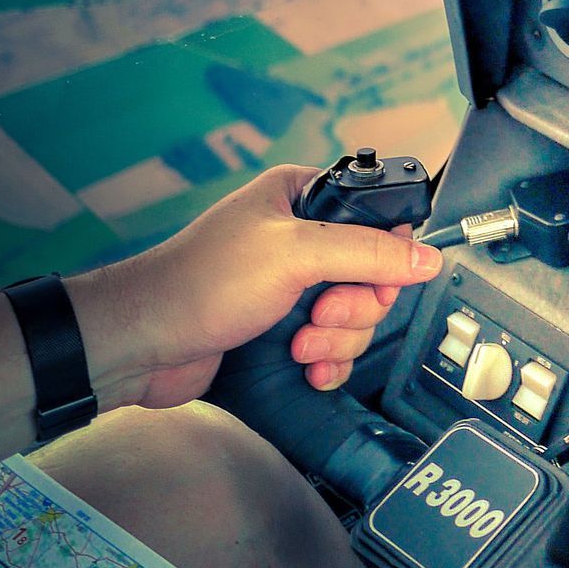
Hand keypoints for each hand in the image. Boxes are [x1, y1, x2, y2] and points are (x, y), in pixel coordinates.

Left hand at [67, 165, 442, 410]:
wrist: (141, 345)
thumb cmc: (198, 283)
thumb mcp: (294, 255)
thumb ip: (368, 253)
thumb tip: (426, 257)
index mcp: (301, 199)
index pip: (376, 220)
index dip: (384, 257)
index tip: (367, 281)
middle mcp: (299, 240)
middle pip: (372, 276)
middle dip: (352, 308)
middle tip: (319, 315)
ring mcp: (291, 287)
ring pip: (355, 317)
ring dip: (336, 341)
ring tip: (299, 346)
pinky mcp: (282, 329)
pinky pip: (334, 347)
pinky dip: (327, 362)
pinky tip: (306, 368)